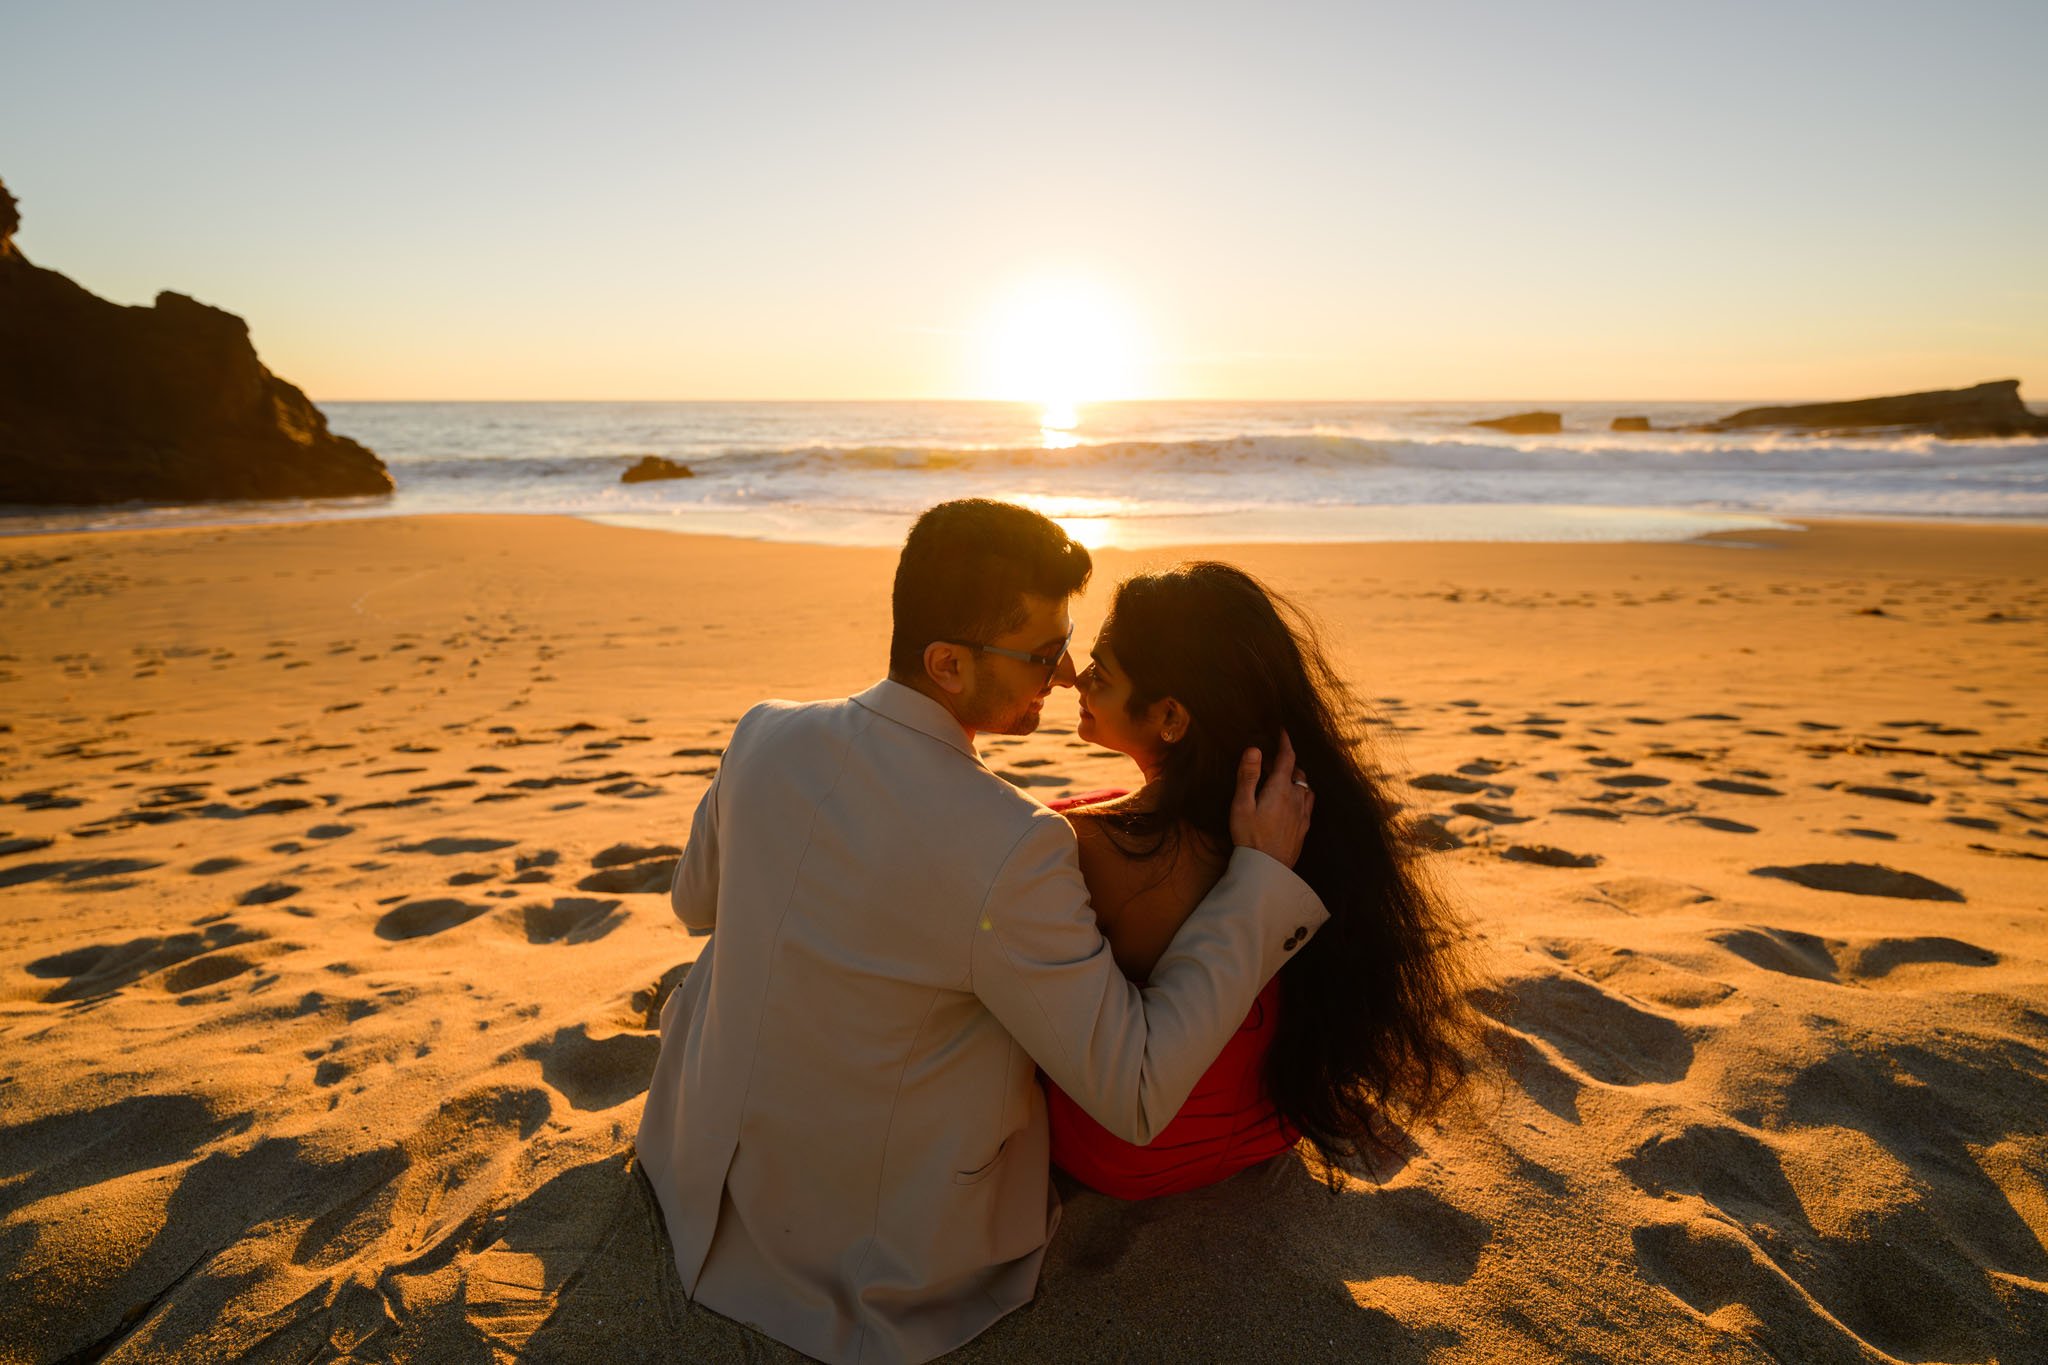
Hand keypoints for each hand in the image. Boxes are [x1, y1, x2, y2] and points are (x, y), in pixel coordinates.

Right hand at [1228, 730, 1312, 866]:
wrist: (1267, 868)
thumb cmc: (1249, 836)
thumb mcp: (1242, 804)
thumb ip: (1248, 776)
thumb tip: (1255, 749)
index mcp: (1280, 788)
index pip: (1287, 757)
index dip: (1285, 742)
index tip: (1282, 730)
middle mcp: (1296, 797)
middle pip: (1297, 771)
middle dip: (1286, 762)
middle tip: (1269, 763)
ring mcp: (1303, 813)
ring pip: (1305, 786)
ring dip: (1295, 778)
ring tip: (1281, 781)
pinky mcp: (1304, 827)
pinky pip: (1308, 803)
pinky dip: (1302, 794)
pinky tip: (1293, 801)